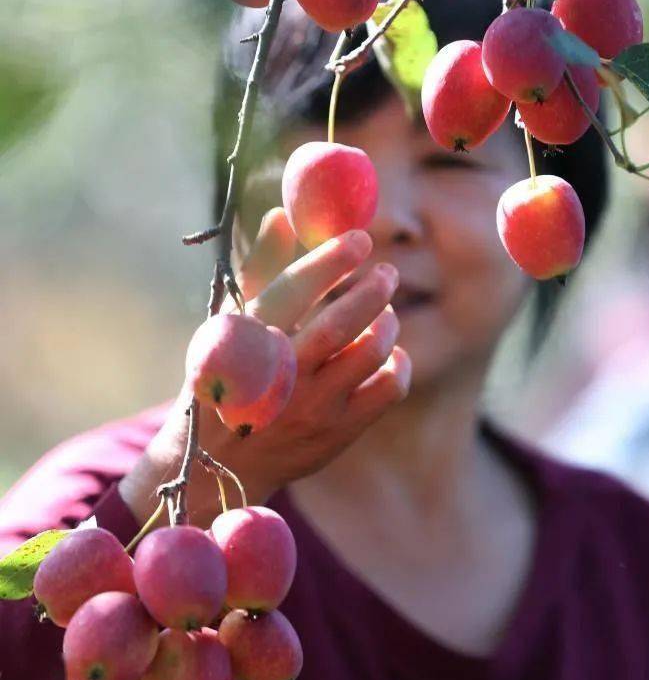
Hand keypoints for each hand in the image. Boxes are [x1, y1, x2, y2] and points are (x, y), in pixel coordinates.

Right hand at [120, 209, 410, 527]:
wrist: (219, 464)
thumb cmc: (228, 378)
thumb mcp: (230, 324)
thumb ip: (260, 269)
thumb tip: (282, 215)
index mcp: (246, 343)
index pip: (295, 290)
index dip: (332, 259)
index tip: (360, 239)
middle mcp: (280, 377)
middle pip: (340, 322)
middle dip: (372, 289)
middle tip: (386, 272)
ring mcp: (313, 408)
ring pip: (371, 353)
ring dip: (386, 322)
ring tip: (385, 313)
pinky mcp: (339, 433)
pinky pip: (389, 389)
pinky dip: (399, 364)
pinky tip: (391, 354)